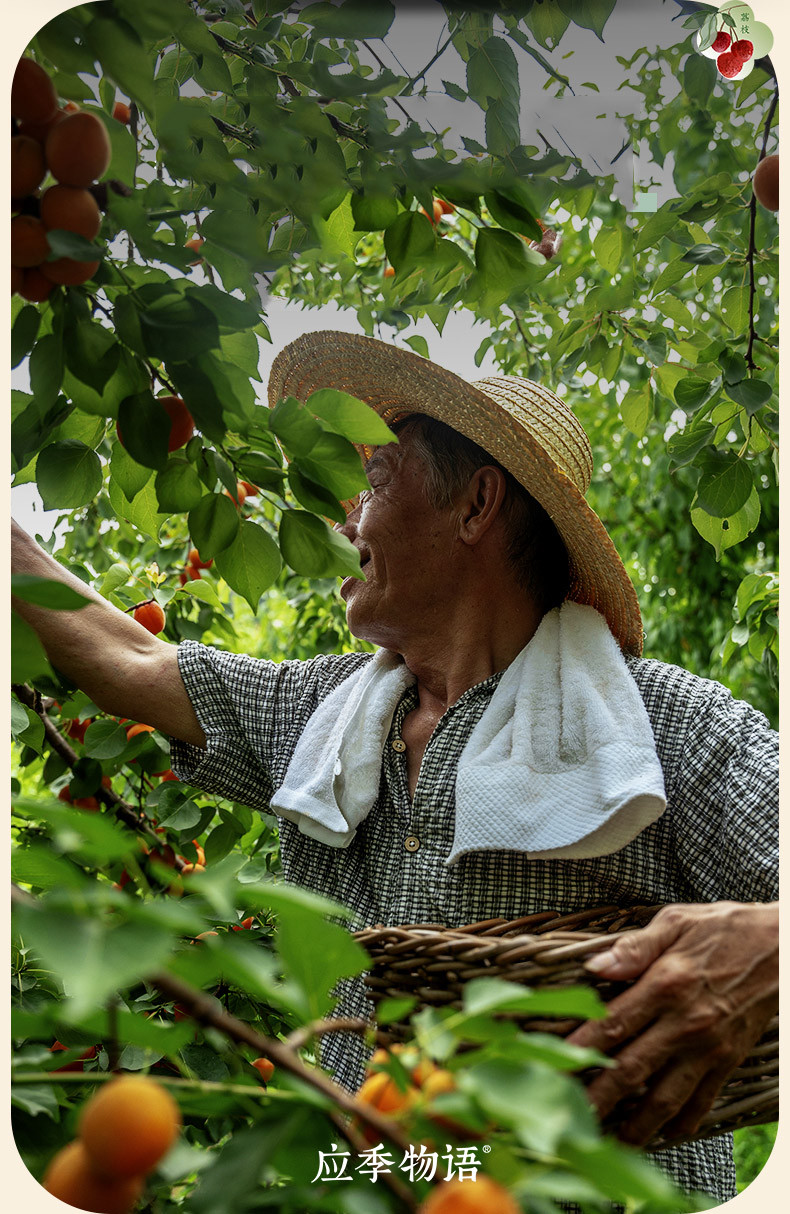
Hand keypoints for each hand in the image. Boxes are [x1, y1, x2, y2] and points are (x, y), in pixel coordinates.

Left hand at [565, 901, 777, 1145]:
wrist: (782, 946)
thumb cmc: (725, 928)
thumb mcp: (676, 922)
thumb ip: (634, 947)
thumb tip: (595, 966)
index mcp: (666, 984)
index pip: (613, 1023)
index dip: (581, 1048)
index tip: (555, 1066)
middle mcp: (685, 1022)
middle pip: (632, 1069)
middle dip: (598, 1098)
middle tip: (570, 1118)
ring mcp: (709, 1047)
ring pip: (666, 1097)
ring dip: (636, 1125)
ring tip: (609, 1142)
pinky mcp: (729, 1059)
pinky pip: (702, 1100)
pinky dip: (682, 1123)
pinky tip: (663, 1135)